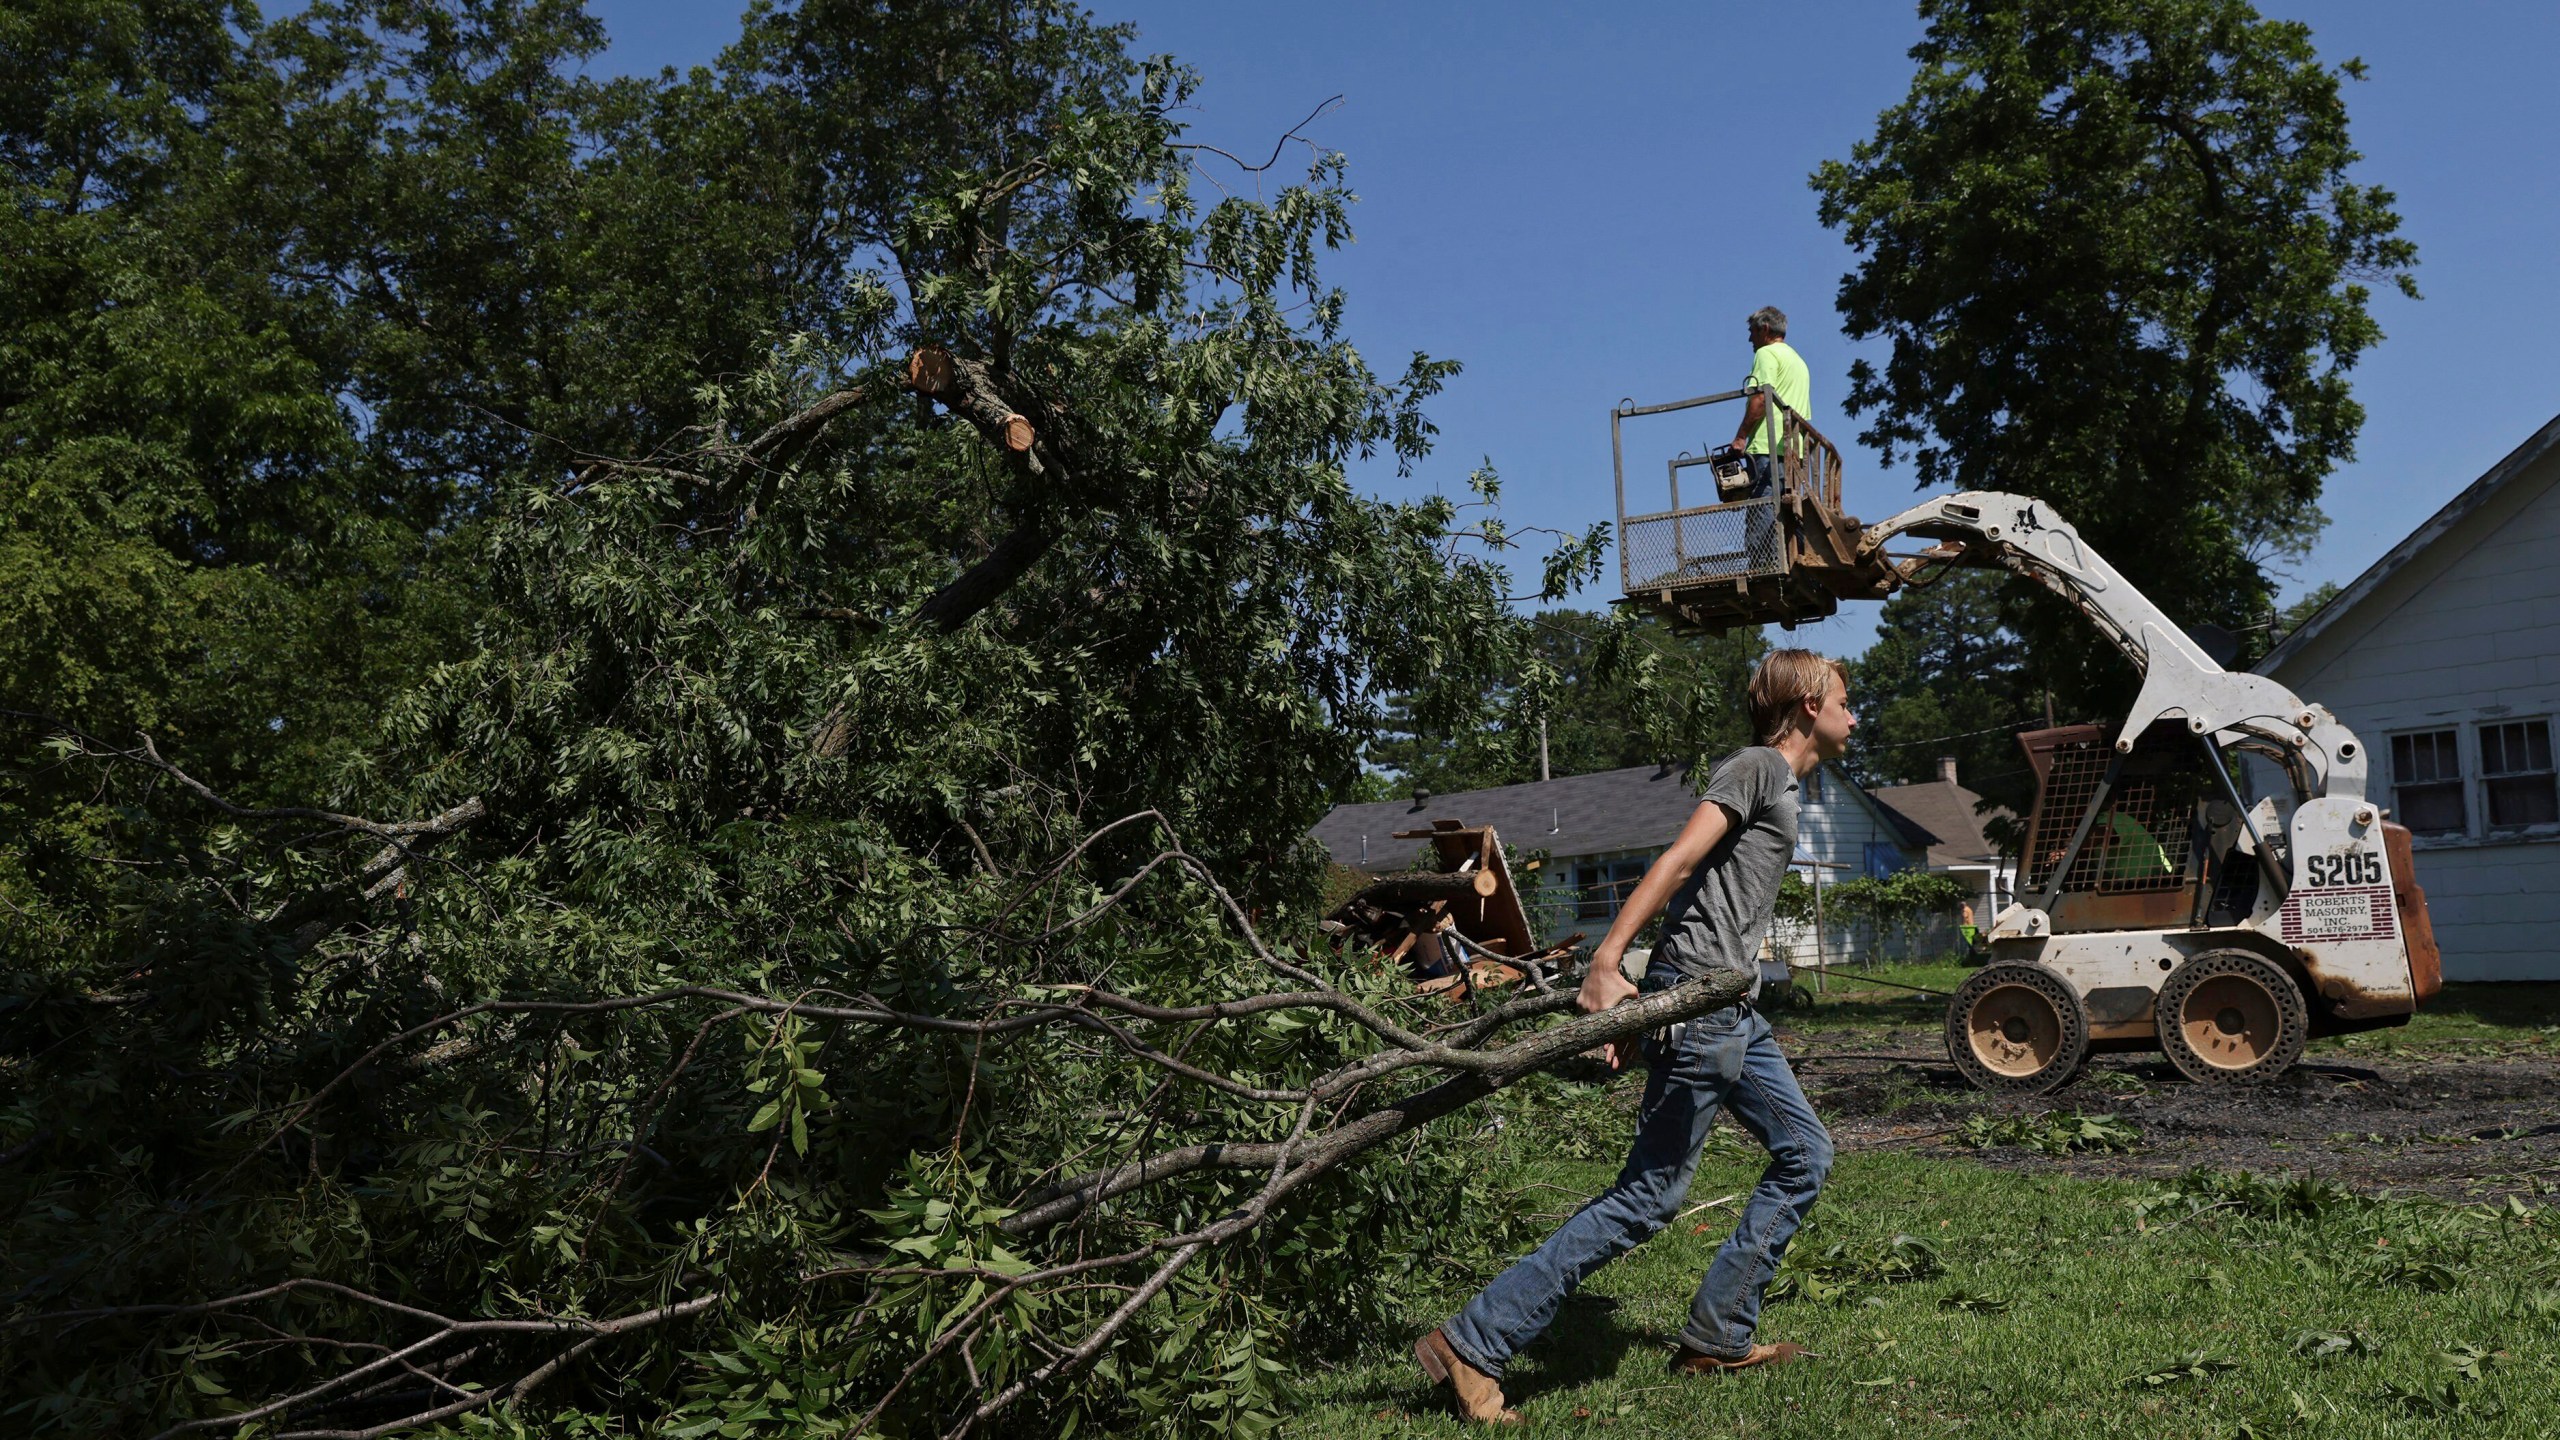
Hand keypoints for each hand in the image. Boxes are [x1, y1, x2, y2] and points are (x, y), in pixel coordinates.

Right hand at [1577, 955, 1639, 1069]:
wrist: (1603, 967)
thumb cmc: (1620, 981)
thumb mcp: (1632, 993)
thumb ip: (1638, 1004)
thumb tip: (1647, 1014)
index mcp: (1606, 1011)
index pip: (1607, 1030)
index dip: (1609, 1044)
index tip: (1608, 1052)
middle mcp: (1593, 1010)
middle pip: (1596, 1028)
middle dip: (1600, 1039)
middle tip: (1603, 1049)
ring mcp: (1584, 1006)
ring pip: (1588, 1019)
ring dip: (1593, 1022)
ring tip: (1597, 1023)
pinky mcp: (1579, 1002)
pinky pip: (1582, 1011)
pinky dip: (1587, 1012)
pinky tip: (1591, 1011)